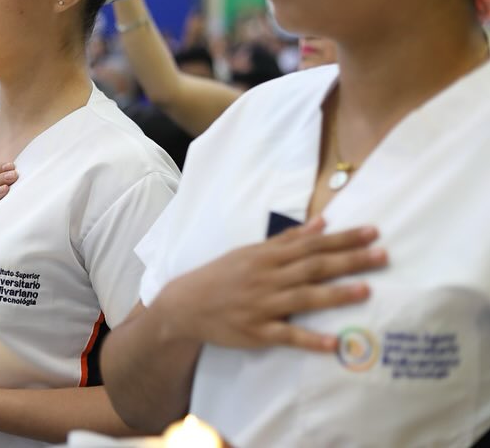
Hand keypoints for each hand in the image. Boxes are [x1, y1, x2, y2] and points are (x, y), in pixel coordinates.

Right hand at [154, 218, 387, 351]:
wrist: (185, 304)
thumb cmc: (221, 276)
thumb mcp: (250, 252)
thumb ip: (287, 240)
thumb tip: (320, 224)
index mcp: (266, 256)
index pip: (311, 244)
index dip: (343, 238)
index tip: (372, 232)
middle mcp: (267, 278)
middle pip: (313, 267)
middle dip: (349, 260)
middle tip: (382, 255)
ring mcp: (262, 305)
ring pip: (304, 298)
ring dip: (336, 294)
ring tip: (366, 290)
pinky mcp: (257, 331)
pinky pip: (287, 335)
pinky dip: (310, 339)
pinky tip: (333, 343)